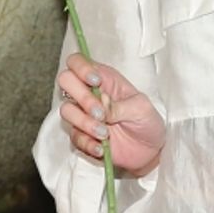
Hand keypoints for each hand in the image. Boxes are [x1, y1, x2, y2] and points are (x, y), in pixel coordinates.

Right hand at [56, 52, 165, 175]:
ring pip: (66, 110)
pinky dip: (87, 143)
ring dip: (85, 123)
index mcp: (105, 79)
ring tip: (105, 134)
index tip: (95, 82)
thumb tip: (101, 106)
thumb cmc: (146, 122)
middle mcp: (90, 93)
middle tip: (101, 114)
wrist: (148, 150)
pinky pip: (73, 136)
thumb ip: (120, 106)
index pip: (79, 61)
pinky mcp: (81, 134)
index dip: (81, 67)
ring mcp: (83, 114)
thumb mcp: (141, 108)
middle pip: (65, 81)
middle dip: (83, 98)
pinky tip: (101, 148)